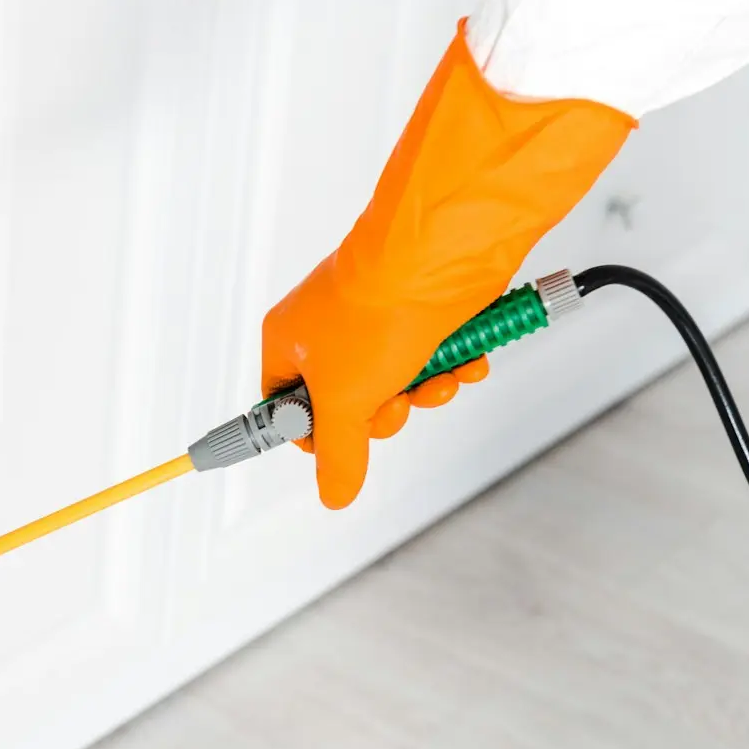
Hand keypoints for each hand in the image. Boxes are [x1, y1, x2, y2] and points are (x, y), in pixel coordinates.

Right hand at [261, 256, 492, 508]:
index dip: (315, 433)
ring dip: (423, 392)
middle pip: (346, 402)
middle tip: (395, 402)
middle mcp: (326, 328)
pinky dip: (450, 367)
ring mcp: (374, 318)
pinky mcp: (417, 310)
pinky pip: (428, 356)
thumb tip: (334, 496)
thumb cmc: (376, 313)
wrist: (441, 253)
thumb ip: (337, 454)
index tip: (342, 441)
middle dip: (381, 413)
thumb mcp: (345, 401)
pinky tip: (464, 360)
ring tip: (438, 380)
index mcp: (288, 341)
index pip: (285, 406)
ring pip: (393, 383)